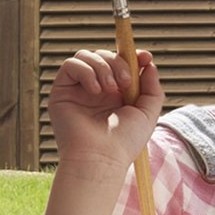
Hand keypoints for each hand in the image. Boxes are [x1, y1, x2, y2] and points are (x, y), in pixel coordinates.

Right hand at [47, 48, 164, 172]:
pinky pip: (70, 65)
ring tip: (111, 89)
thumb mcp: (148, 113)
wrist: (101, 158)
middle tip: (125, 83)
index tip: (145, 57)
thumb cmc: (125, 141)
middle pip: (105, 55)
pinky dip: (86, 72)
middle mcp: (97, 89)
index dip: (133, 55)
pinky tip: (95, 90)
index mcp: (117, 93)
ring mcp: (79, 89)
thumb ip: (152, 88)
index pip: (121, 63)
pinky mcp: (62, 91)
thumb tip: (148, 63)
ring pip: (87, 56)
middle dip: (120, 63)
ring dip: (103, 67)